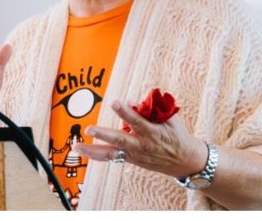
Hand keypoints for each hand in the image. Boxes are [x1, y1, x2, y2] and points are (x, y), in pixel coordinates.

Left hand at [74, 100, 207, 178]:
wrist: (185, 161)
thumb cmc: (177, 136)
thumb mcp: (170, 120)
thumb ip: (151, 110)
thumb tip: (130, 101)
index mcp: (154, 133)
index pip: (138, 122)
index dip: (126, 112)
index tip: (116, 102)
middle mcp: (142, 146)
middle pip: (120, 141)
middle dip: (104, 135)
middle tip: (89, 130)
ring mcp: (135, 155)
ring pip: (111, 154)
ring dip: (92, 150)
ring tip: (76, 146)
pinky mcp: (131, 160)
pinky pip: (111, 158)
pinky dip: (96, 154)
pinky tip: (81, 151)